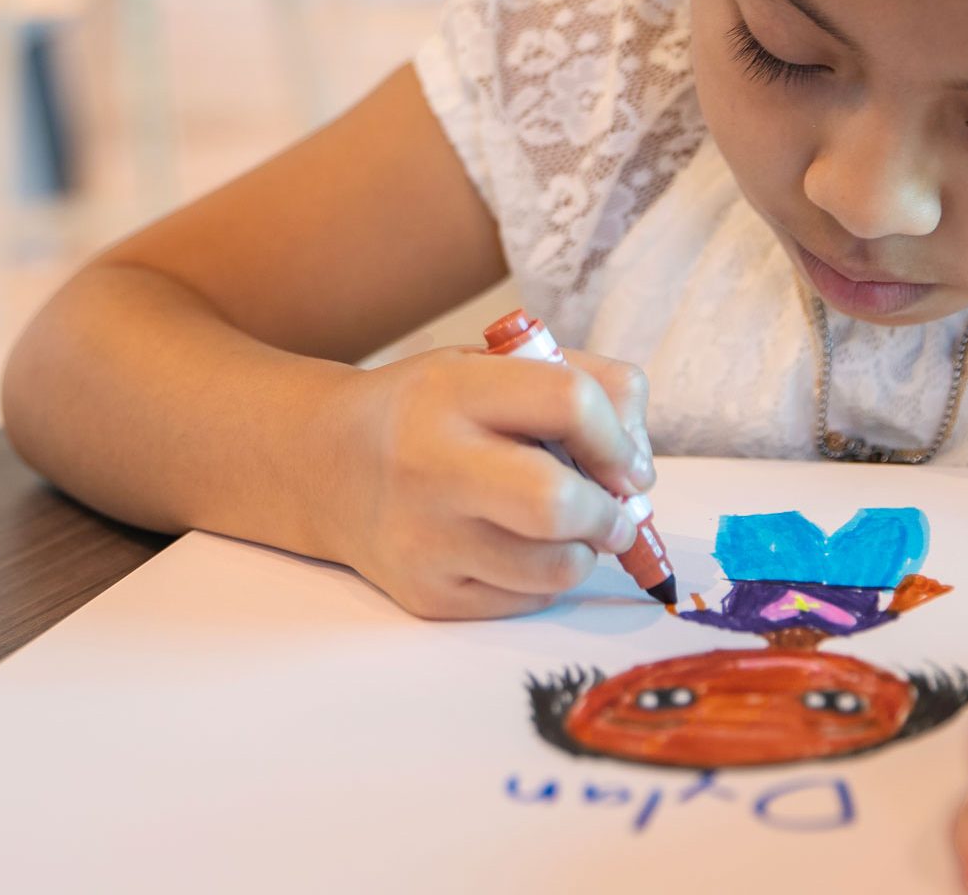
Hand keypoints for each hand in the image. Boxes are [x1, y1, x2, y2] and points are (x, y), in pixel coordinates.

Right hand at [327, 343, 654, 619]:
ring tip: (572, 530)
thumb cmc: (433, 412)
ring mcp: (424, 538)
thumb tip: (638, 462)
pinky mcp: (427, 595)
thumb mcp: (493, 367)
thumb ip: (584, 383)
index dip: (619, 437)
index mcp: (452, 390)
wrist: (328, 465)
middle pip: (556, 503)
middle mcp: (429, 464)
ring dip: (586, 551)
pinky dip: (545, 579)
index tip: (629, 461)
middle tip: (615, 511)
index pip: (568, 402)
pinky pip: (525, 601)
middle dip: (610, 513)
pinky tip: (523, 548)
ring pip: (554, 568)